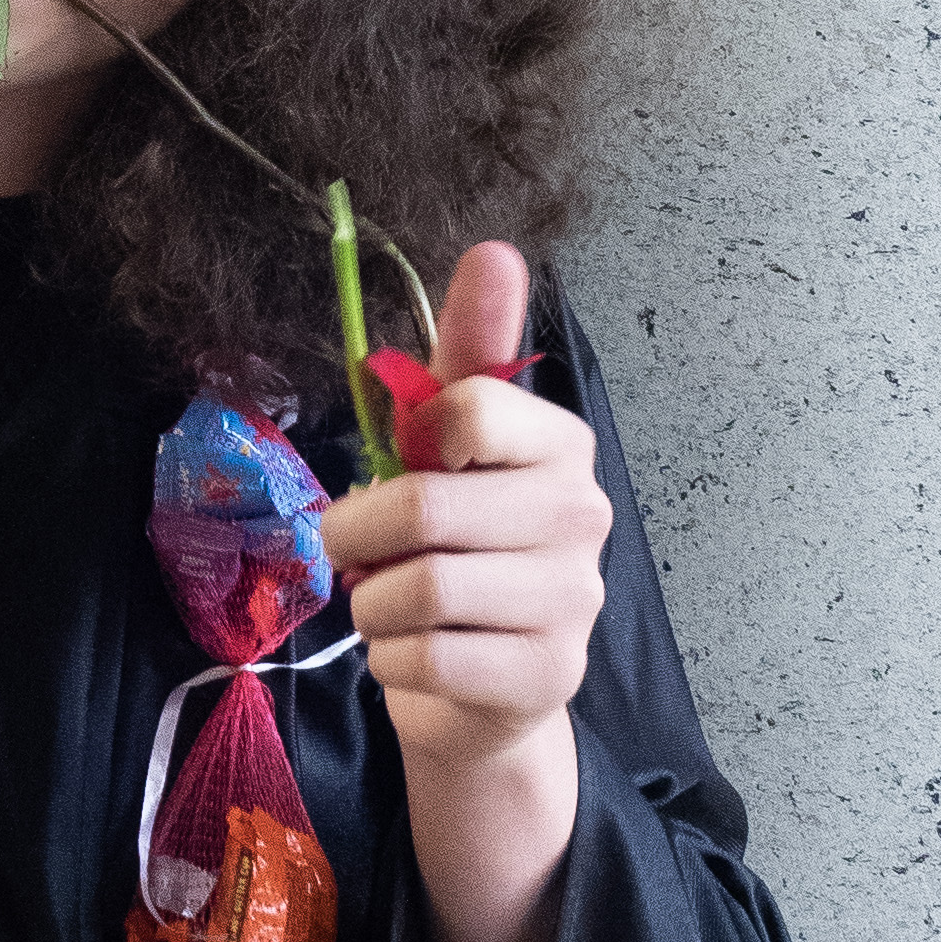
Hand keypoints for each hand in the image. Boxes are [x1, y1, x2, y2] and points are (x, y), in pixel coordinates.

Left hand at [318, 243, 609, 775]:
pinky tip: (417, 656)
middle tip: (361, 553)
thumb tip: (495, 250)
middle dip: (358, 538)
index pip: (469, 408)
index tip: (414, 468)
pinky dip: (392, 660)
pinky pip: (425, 658)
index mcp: (559, 445)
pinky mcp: (546, 676)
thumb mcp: (447, 448)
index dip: (409, 446)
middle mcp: (582, 516)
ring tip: (394, 607)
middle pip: (422, 509)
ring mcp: (574, 602)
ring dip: (373, 605)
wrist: (486, 691)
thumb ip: (464, 355)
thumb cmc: (456, 552)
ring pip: (417, 591)